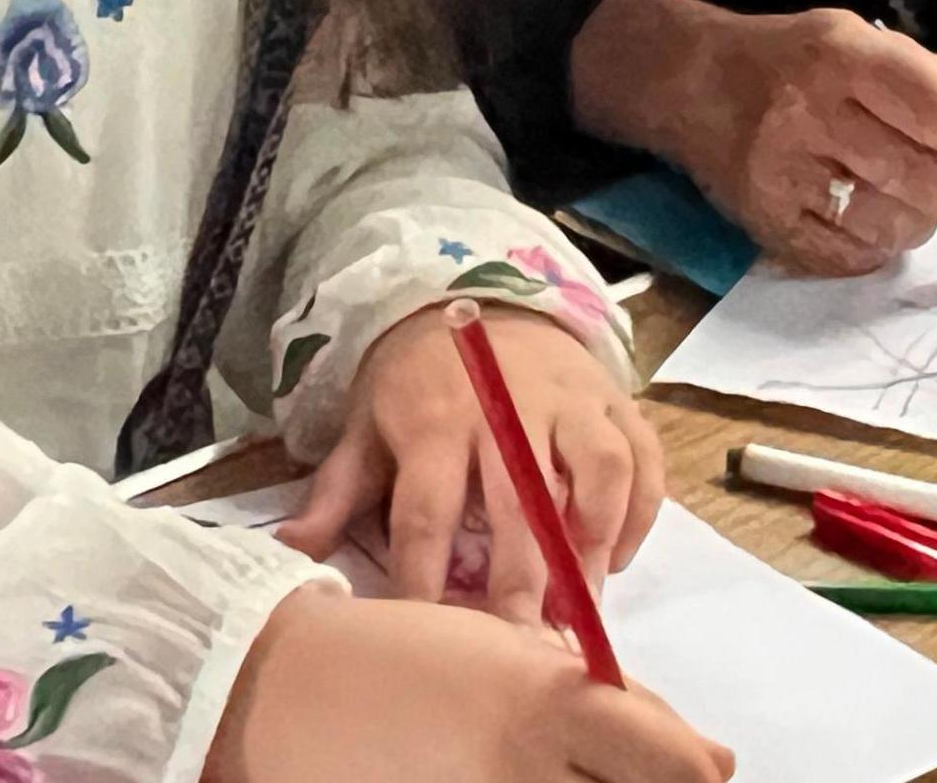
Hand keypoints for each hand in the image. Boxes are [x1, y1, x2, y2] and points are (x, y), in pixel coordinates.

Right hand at [208, 590, 732, 782]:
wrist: (279, 691)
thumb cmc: (400, 658)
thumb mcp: (514, 651)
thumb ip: (613, 700)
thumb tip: (708, 755)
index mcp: (551, 706)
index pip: (679, 765)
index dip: (691, 768)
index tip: (687, 765)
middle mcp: (526, 774)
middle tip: (601, 766)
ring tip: (544, 768)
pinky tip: (495, 778)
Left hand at [281, 305, 661, 631]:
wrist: (479, 294)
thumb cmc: (418, 377)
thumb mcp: (368, 424)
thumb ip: (338, 491)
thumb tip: (294, 549)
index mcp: (436, 419)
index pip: (428, 510)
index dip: (425, 576)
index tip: (430, 634)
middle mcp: (507, 408)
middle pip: (520, 502)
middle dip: (523, 579)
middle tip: (524, 642)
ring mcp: (567, 400)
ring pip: (597, 474)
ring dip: (593, 543)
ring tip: (582, 601)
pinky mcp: (611, 398)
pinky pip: (641, 457)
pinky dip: (640, 512)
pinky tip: (619, 557)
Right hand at [592, 0, 936, 276]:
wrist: (689, 81)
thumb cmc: (793, 59)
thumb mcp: (857, 38)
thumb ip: (925, 83)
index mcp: (840, 55)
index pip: (934, 111)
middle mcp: (809, 113)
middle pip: (919, 177)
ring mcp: (782, 173)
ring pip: (889, 224)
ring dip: (923, 223)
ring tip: (922, 207)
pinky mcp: (765, 221)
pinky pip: (847, 257)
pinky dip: (877, 249)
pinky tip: (877, 225)